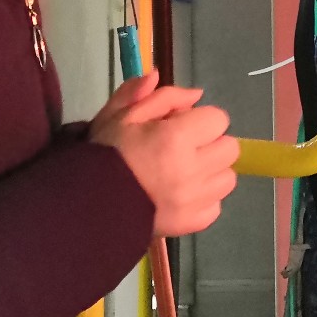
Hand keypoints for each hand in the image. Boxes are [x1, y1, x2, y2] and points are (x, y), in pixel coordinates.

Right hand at [88, 71, 240, 236]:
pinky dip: (203, 199)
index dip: (200, 120)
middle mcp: (191, 170)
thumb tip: (196, 93)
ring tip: (183, 173)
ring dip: (210, 172)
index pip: (219, 119)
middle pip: (229, 148)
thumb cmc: (106, 154)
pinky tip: (181, 195)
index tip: (181, 127)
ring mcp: (194, 200)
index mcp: (176, 138)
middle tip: (184, 149)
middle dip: (210, 144)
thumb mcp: (123, 115)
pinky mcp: (192, 223)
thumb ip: (161, 97)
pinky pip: (216, 206)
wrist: (86, 204)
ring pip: (227, 177)